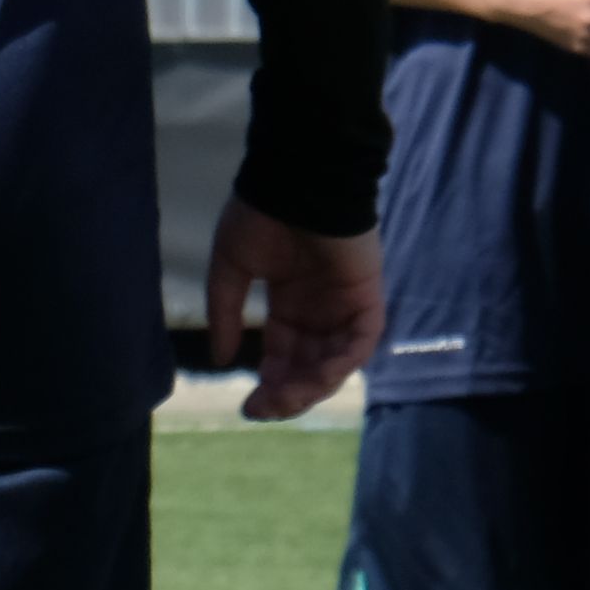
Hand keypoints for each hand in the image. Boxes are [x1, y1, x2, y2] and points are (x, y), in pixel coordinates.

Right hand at [198, 198, 379, 421]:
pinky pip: (360, 343)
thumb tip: (222, 359)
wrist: (298, 182)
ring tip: (284, 399)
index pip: (284, 356)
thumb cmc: (261, 217)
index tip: (248, 404)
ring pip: (335, 363)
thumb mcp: (230, 267)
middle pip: (309, 368)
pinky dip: (341, 364)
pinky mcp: (368, 300)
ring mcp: (346, 307)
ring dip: (311, 386)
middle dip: (288, 393)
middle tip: (262, 408)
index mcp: (290, 304)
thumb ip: (226, 312)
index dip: (270, 383)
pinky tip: (316, 377)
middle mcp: (320, 312)